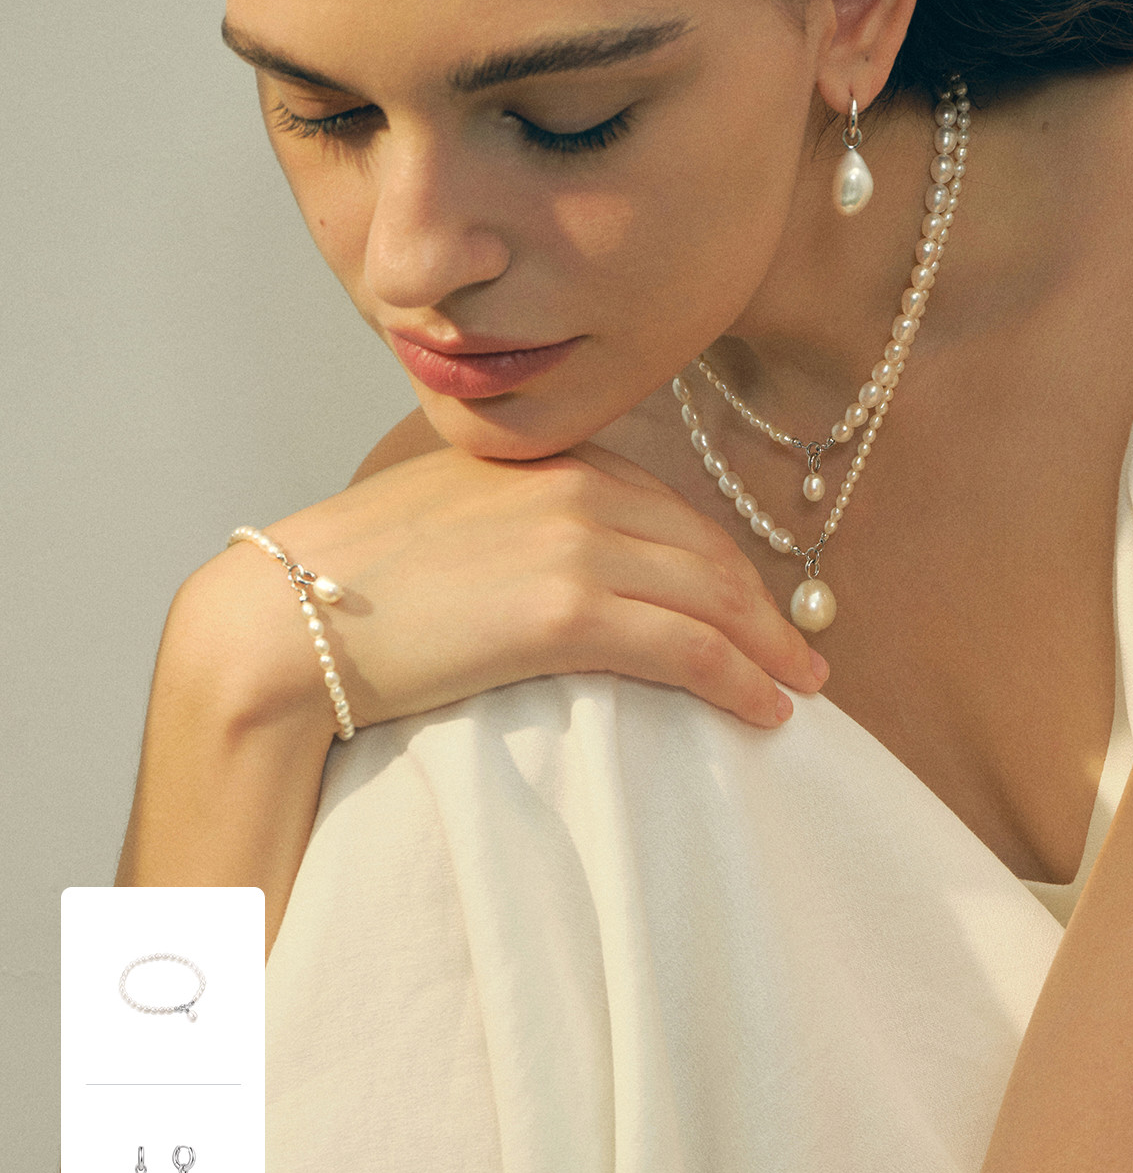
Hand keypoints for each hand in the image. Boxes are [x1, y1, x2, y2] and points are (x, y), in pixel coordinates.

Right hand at [213, 441, 825, 736]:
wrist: (288, 612)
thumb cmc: (352, 580)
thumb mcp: (448, 517)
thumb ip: (517, 520)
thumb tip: (556, 565)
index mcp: (549, 461)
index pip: (668, 510)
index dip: (723, 563)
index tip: (752, 605)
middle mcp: (575, 488)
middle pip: (705, 550)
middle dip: (763, 607)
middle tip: (804, 655)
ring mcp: (574, 543)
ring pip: (709, 599)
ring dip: (767, 649)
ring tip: (799, 690)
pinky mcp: (565, 609)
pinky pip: (685, 647)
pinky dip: (738, 679)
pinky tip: (766, 711)